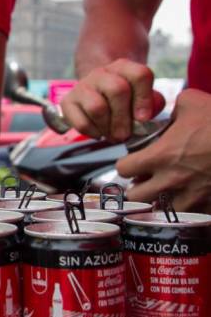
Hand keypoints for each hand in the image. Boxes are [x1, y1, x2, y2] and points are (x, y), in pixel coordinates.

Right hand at [59, 59, 162, 141]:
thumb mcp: (142, 95)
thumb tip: (146, 118)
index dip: (144, 99)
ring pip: (97, 107)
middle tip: (126, 135)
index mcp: (124, 67)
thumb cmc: (125, 99)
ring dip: (108, 127)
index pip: (139, 75)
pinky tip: (99, 133)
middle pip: (117, 90)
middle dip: (124, 118)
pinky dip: (93, 132)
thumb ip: (152, 104)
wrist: (96, 92)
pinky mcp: (68, 101)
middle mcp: (101, 73)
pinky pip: (81, 121)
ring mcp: (82, 86)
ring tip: (113, 136)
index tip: (143, 118)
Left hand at [117, 89, 210, 212]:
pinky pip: (193, 215)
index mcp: (161, 155)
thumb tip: (171, 111)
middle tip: (144, 181)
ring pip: (163, 211)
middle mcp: (172, 179)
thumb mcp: (192, 101)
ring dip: (160, 203)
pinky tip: (192, 197)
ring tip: (166, 192)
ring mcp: (193, 194)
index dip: (126, 165)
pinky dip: (189, 210)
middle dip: (136, 189)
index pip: (124, 169)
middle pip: (136, 197)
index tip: (132, 162)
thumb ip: (174, 108)